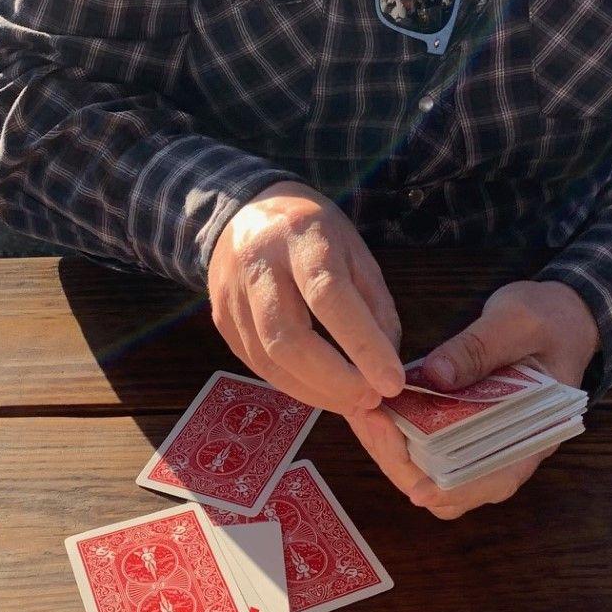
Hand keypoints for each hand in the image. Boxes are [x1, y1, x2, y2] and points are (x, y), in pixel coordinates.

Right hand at [207, 184, 405, 415]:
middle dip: (334, 381)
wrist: (244, 211)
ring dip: (316, 392)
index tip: (391, 382)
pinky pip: (258, 365)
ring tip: (352, 401)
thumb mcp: (354, 250)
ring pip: (269, 361)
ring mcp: (231, 296)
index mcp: (300, 237)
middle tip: (370, 399)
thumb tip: (384, 365)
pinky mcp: (221, 321)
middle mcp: (258, 265)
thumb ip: (375, 304)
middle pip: (288, 338)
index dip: (362, 344)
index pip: (328, 295)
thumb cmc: (311, 231)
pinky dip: (294, 384)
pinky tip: (321, 388)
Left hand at [347, 279, 599, 519]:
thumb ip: (478, 348)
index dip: (452, 490)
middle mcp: (508, 451)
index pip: (493, 481)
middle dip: (407, 465)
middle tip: (372, 422)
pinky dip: (401, 436)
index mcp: (534, 435)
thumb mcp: (517, 322)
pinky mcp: (463, 426)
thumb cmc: (549, 320)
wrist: (561, 316)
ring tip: (367, 415)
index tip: (413, 485)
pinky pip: (428, 447)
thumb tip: (435, 377)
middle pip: (453, 487)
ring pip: (433, 473)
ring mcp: (483, 442)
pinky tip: (378, 409)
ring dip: (397, 453)